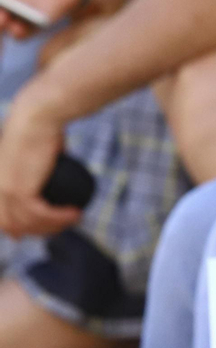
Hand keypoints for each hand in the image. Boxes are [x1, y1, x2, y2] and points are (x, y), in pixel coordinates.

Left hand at [0, 106, 77, 236]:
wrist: (37, 116)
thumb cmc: (39, 126)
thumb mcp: (35, 147)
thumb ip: (40, 157)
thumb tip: (58, 157)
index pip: (1, 217)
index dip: (17, 229)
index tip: (39, 231)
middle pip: (12, 225)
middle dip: (38, 231)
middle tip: (62, 226)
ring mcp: (4, 189)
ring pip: (27, 223)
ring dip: (54, 226)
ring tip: (74, 218)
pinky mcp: (19, 190)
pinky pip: (40, 215)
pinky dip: (60, 218)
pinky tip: (75, 214)